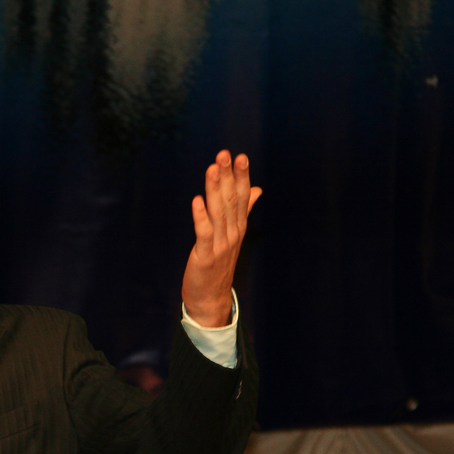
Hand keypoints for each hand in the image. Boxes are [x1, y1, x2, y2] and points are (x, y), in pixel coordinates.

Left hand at [181, 151, 261, 326]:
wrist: (210, 299)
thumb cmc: (218, 265)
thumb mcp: (231, 235)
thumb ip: (243, 210)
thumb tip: (257, 189)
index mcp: (238, 227)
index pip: (243, 197)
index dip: (241, 177)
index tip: (240, 156)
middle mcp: (233, 233)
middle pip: (232, 200)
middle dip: (228, 177)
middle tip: (225, 154)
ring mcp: (221, 245)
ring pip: (219, 212)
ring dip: (215, 190)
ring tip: (212, 169)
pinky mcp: (206, 256)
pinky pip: (204, 233)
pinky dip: (200, 217)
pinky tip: (196, 201)